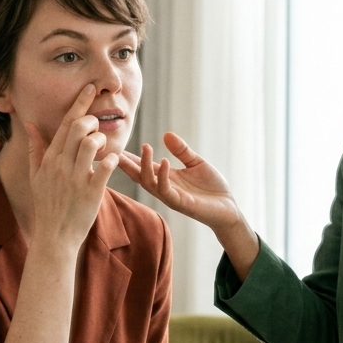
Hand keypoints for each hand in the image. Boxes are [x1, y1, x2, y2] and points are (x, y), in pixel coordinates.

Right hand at [25, 84, 118, 246]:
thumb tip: (29, 124)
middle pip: (79, 128)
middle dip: (92, 120)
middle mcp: (61, 165)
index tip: (91, 88)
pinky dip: (112, 159)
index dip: (80, 103)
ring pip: (92, 143)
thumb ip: (35, 148)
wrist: (54, 236)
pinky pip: (105, 167)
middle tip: (97, 125)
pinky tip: (112, 159)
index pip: (65, 123)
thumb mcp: (36, 176)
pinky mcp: (91, 192)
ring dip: (102, 139)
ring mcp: (76, 178)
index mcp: (50, 159)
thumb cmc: (47, 205)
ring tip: (102, 147)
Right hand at [118, 132, 243, 231]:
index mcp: (166, 178)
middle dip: (126, 164)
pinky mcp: (181, 203)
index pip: (142, 167)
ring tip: (146, 147)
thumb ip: (181, 150)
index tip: (114, 147)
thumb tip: (166, 134)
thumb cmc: (212, 188)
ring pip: (149, 183)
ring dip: (145, 165)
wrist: (229, 209)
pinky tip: (164, 161)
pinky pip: (166, 190)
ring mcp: (171, 197)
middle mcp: (164, 188)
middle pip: (138, 176)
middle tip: (115, 150)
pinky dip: (162, 175)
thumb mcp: (196, 163)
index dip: (128, 158)